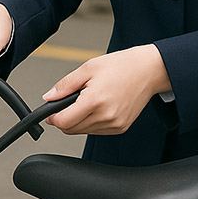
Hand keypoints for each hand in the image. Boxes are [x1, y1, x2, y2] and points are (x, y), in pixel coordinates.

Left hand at [42, 45, 170, 134]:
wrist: (148, 70)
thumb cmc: (121, 66)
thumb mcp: (88, 68)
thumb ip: (65, 85)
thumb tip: (49, 97)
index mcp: (95, 100)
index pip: (64, 121)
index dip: (53, 118)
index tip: (50, 112)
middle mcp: (106, 116)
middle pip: (72, 129)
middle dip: (64, 119)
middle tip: (67, 104)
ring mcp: (114, 124)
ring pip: (83, 132)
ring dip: (78, 121)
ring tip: (86, 101)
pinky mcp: (121, 128)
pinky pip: (97, 131)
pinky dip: (91, 123)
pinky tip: (97, 107)